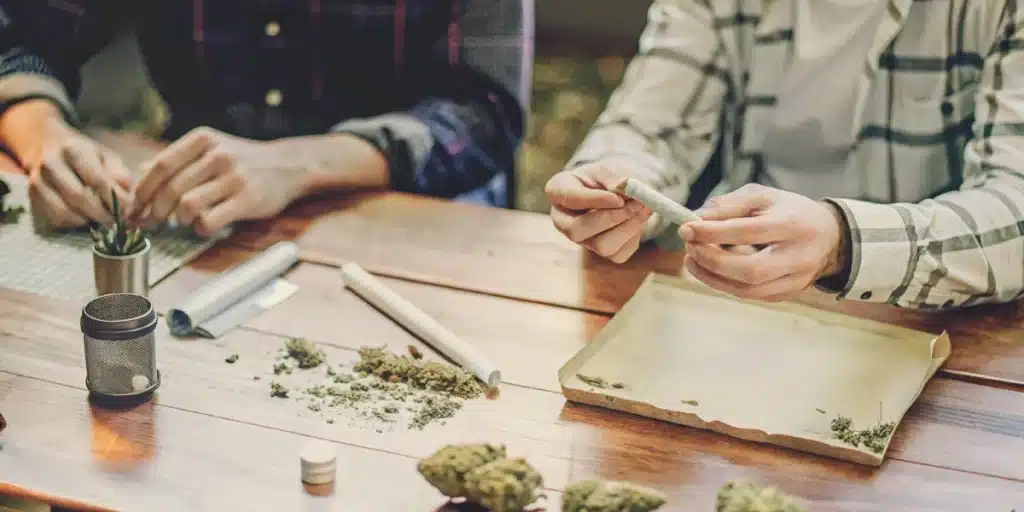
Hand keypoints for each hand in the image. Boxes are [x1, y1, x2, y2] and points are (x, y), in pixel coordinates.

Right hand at [26, 116, 132, 228]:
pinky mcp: (33, 197)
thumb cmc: (88, 157)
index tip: (126, 210)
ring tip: (102, 219)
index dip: (113, 198)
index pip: (95, 179)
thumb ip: (120, 175)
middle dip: (101, 213)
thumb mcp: (108, 158)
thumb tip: (126, 198)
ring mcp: (38, 181)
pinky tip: (85, 217)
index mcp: (72, 149)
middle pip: (79, 197)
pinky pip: (55, 218)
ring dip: (87, 220)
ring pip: (64, 211)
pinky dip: (74, 223)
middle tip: (116, 221)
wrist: (52, 150)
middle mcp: (50, 163)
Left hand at [129, 127, 309, 235]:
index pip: (161, 165)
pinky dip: (200, 228)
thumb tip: (140, 173)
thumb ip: (178, 159)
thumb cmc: (244, 160)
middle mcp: (218, 155)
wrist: (288, 165)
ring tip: (184, 221)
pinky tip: (204, 226)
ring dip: (180, 219)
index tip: (133, 207)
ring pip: (188, 206)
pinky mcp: (248, 199)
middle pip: (171, 189)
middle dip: (155, 211)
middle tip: (152, 222)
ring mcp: (234, 177)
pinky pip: (210, 220)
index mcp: (203, 139)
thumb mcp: (211, 148)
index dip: (142, 190)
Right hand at [545, 160, 651, 262]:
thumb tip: (625, 187)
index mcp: (557, 191)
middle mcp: (563, 220)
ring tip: (644, 207)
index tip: (618, 198)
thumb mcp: (608, 169)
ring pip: (601, 246)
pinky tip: (637, 219)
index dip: (594, 200)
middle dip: (612, 218)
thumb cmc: (607, 177)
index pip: (569, 198)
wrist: (619, 192)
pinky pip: (619, 254)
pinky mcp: (601, 254)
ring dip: (628, 227)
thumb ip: (614, 177)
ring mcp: (581, 240)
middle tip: (637, 203)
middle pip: (578, 230)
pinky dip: (634, 237)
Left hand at [678, 184, 845, 301]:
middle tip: (690, 247)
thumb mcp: (762, 196)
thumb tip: (695, 219)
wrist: (830, 236)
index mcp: (793, 225)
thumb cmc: (789, 211)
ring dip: (712, 276)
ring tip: (693, 259)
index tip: (686, 228)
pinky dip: (725, 284)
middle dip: (711, 260)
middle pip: (749, 270)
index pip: (747, 232)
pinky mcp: (787, 294)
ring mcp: (795, 280)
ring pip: (747, 290)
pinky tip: (712, 268)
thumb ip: (729, 205)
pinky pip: (750, 295)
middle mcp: (798, 257)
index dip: (712, 232)